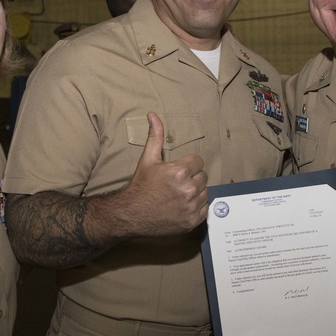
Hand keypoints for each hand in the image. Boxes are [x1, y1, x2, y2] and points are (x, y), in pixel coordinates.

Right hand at [117, 112, 207, 236]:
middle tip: (176, 183)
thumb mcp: (148, 159)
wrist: (131, 214)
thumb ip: (155, 136)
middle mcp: (188, 189)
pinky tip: (182, 206)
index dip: (187, 165)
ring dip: (196, 192)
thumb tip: (153, 114)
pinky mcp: (192, 221)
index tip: (177, 171)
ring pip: (205, 192)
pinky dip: (197, 207)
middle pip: (203, 177)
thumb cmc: (140, 186)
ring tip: (179, 194)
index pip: (198, 162)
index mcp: (180, 171)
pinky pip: (205, 209)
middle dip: (192, 178)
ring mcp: (191, 207)